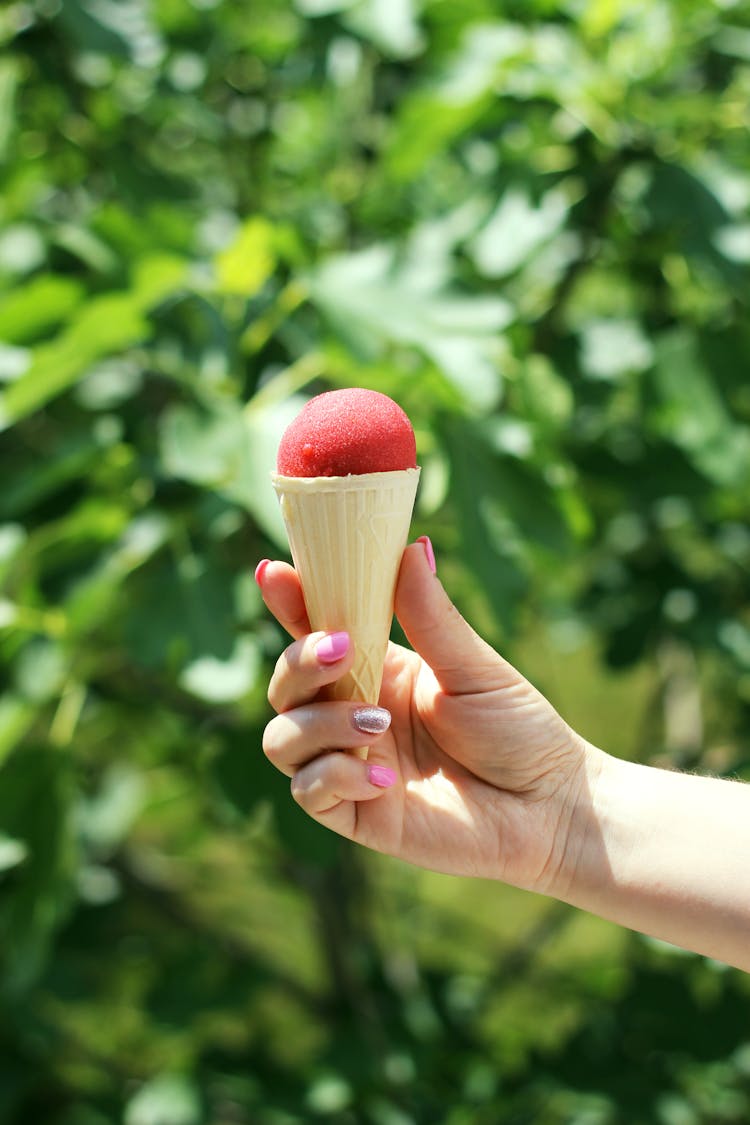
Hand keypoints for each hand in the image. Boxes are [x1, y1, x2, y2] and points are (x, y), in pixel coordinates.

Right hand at [258, 542, 596, 896]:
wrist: (552, 807)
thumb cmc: (520, 731)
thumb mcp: (474, 667)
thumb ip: (431, 616)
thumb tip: (411, 547)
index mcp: (377, 668)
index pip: (315, 630)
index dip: (289, 603)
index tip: (274, 573)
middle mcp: (352, 713)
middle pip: (284, 684)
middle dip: (299, 661)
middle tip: (342, 648)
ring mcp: (349, 763)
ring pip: (282, 738)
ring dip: (319, 723)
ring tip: (381, 723)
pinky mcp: (356, 814)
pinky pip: (308, 791)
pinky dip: (335, 776)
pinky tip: (386, 778)